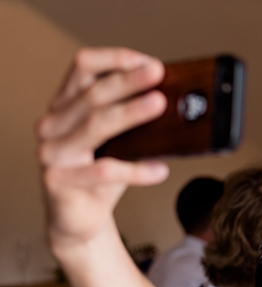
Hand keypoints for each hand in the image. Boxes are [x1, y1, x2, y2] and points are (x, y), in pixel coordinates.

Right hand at [37, 48, 169, 249]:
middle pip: (93, 95)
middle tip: (158, 74)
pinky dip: (135, 170)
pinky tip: (160, 170)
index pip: (83, 68)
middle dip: (129, 82)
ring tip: (160, 105)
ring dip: (130, 113)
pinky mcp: (58, 180)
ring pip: (95, 126)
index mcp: (66, 106)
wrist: (79, 219)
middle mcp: (53, 124)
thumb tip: (177, 104)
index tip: (147, 61)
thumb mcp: (121, 144)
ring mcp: (52, 152)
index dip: (114, 60)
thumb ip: (136, 123)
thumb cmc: (101, 177)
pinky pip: (103, 171)